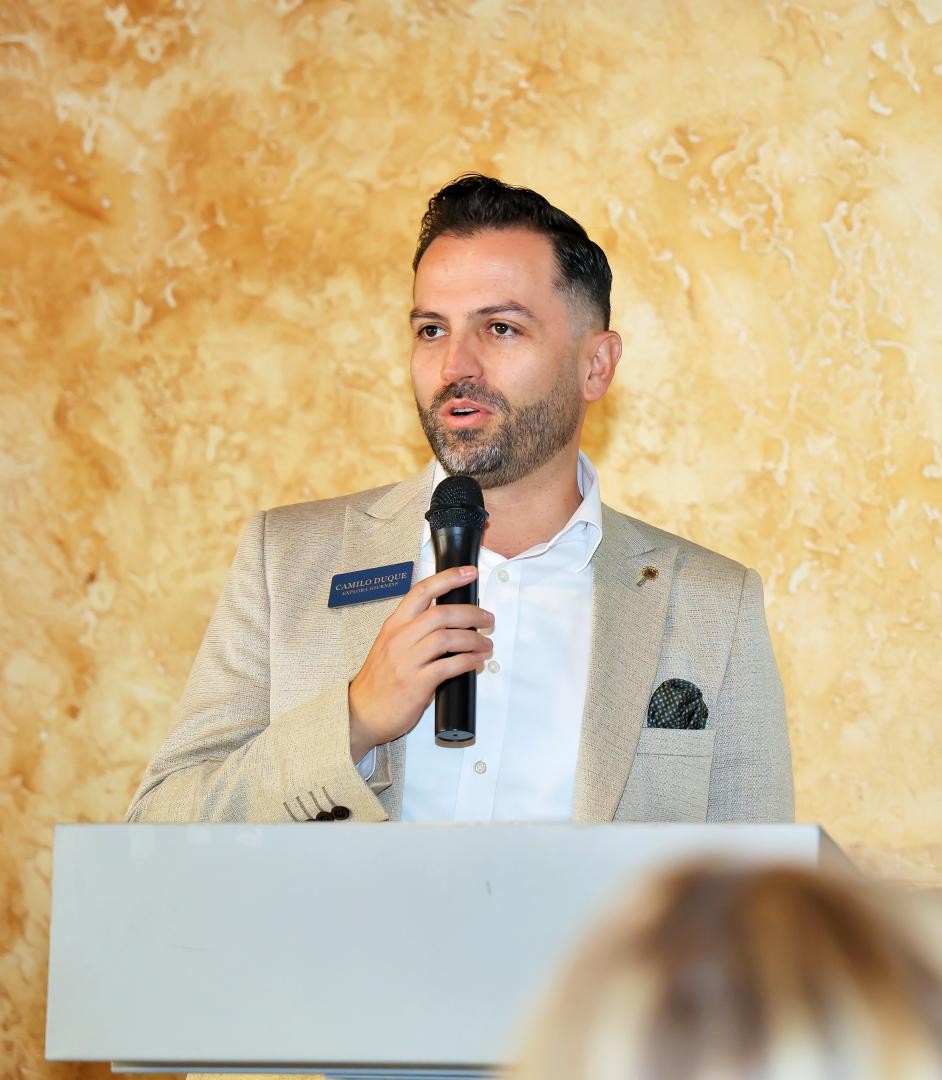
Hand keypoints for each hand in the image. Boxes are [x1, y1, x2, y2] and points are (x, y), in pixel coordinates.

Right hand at [348, 566, 493, 760]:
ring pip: (447, 638)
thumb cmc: (379, 681)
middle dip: (471, 613)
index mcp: (394, 625)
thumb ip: (416, 632)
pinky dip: (468, 661)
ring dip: (474, 639)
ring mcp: (406, 660)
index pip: (422, 591)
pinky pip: (449, 666)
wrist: (361, 712)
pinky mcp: (416, 683)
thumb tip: (451, 625)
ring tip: (486, 644)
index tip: (469, 572)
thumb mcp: (391, 646)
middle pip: (441, 613)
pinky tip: (476, 661)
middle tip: (487, 618)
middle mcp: (399, 638)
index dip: (448, 578)